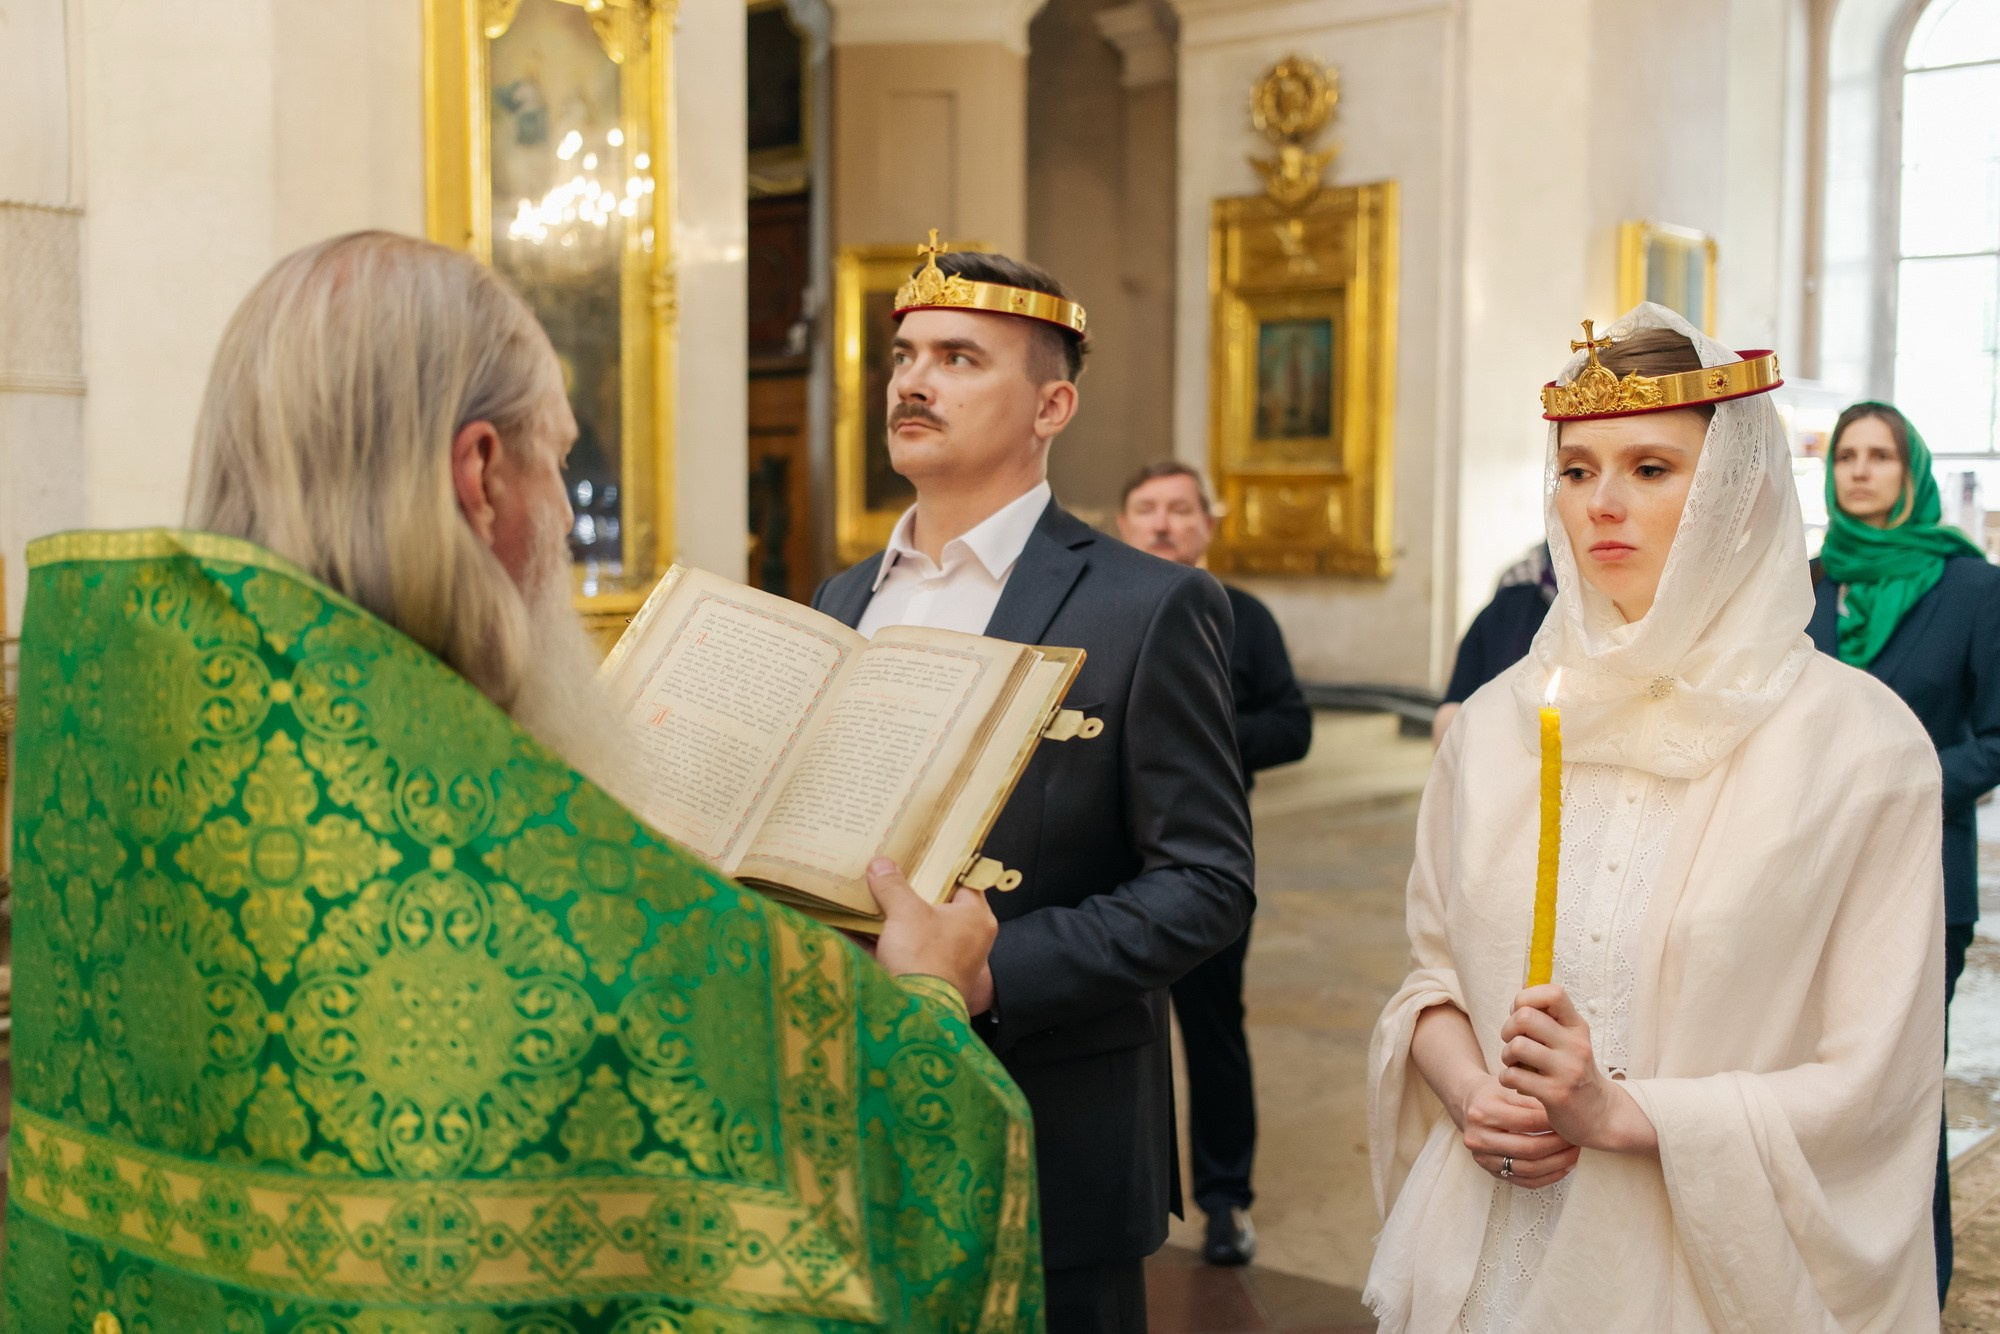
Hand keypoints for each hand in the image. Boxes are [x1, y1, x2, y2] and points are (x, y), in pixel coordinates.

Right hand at [865, 857, 996, 1009]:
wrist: (915, 1014)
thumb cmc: (924, 957)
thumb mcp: (906, 912)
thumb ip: (893, 886)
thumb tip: (880, 864)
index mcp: (975, 916)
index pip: (966, 881)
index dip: (944, 866)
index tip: (923, 853)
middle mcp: (967, 938)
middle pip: (937, 905)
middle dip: (911, 891)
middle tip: (891, 871)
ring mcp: (946, 959)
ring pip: (916, 929)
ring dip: (893, 917)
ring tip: (870, 894)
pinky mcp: (925, 977)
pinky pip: (901, 952)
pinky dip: (881, 942)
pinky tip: (855, 928)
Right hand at [1456, 1075, 1578, 1188]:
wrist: (1468, 1105)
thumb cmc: (1492, 1094)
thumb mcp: (1509, 1088)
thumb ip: (1534, 1102)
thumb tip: (1565, 1115)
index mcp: (1482, 1113)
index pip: (1526, 1122)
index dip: (1552, 1123)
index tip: (1571, 1120)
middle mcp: (1478, 1138)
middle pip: (1528, 1149)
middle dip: (1558, 1146)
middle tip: (1576, 1139)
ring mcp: (1482, 1158)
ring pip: (1528, 1169)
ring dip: (1557, 1164)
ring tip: (1574, 1154)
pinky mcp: (1491, 1172)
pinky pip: (1524, 1181)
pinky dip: (1547, 1177)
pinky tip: (1563, 1168)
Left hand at [1498, 985, 1655, 1154]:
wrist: (1599, 1114)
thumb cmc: (1573, 1071)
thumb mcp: (1569, 1040)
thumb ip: (1548, 1018)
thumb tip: (1523, 987)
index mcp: (1577, 1027)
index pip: (1553, 993)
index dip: (1527, 997)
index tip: (1521, 1014)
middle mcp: (1575, 1045)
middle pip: (1525, 1017)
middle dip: (1508, 1028)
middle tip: (1512, 1042)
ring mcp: (1567, 1070)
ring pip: (1517, 1046)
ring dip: (1506, 1056)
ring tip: (1514, 1065)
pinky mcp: (1556, 1094)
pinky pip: (1513, 1076)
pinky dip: (1507, 1078)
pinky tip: (1518, 1083)